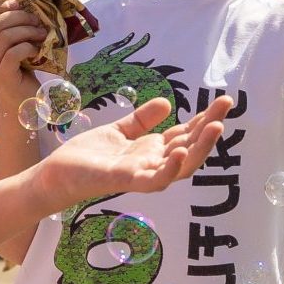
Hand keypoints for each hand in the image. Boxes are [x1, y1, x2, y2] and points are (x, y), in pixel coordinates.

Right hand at [0, 0, 49, 113]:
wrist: (18, 102)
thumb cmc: (16, 70)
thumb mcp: (7, 47)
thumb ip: (6, 29)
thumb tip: (20, 4)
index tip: (16, 3)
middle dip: (19, 17)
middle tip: (36, 19)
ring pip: (5, 37)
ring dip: (27, 31)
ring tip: (40, 33)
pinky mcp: (2, 76)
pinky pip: (13, 53)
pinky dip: (27, 47)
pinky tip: (35, 50)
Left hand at [33, 96, 233, 213]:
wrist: (57, 174)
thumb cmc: (88, 156)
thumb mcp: (119, 131)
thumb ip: (141, 120)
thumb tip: (166, 103)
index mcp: (152, 151)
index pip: (186, 134)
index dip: (205, 119)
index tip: (223, 102)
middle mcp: (152, 164)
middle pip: (190, 147)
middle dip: (210, 128)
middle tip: (226, 107)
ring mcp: (141, 174)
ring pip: (180, 166)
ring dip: (199, 149)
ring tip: (216, 127)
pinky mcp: (124, 181)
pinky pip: (153, 180)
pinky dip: (169, 168)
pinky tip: (180, 151)